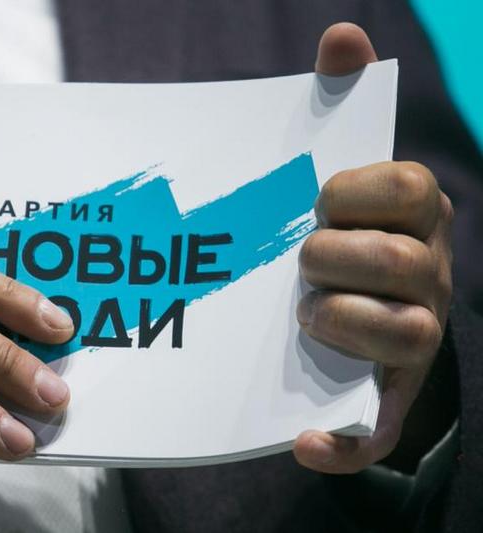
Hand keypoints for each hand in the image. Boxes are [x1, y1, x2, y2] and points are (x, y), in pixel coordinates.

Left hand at [293, 23, 452, 472]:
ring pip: (402, 336)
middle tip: (301, 261)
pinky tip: (303, 445)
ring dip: (341, 323)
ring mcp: (410, 343)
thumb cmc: (335, 238)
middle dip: (340, 257)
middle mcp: (426, 281)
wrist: (342, 321)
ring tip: (301, 317)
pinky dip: (341, 444)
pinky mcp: (381, 400)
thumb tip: (343, 35)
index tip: (318, 198)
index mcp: (413, 221)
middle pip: (404, 263)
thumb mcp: (334, 175)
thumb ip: (338, 105)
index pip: (411, 190)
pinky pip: (373, 432)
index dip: (359, 190)